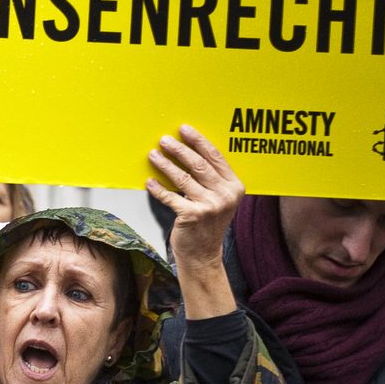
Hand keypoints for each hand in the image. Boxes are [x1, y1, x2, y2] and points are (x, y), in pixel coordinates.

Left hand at [145, 125, 241, 319]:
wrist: (203, 254)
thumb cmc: (207, 223)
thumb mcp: (218, 200)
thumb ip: (211, 179)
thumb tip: (188, 151)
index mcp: (235, 187)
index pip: (216, 157)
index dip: (199, 141)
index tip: (184, 129)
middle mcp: (225, 195)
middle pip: (198, 164)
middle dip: (179, 149)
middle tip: (164, 139)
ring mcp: (209, 206)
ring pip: (182, 178)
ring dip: (165, 165)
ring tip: (153, 155)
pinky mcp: (192, 216)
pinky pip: (170, 197)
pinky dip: (158, 189)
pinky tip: (149, 182)